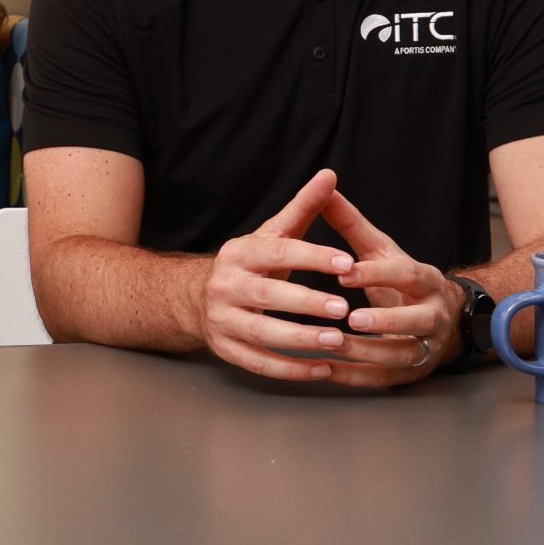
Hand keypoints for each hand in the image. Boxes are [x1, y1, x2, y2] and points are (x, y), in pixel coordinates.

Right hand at [199, 170, 362, 381]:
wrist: (196, 297)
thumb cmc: (250, 264)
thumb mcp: (273, 234)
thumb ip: (303, 207)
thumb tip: (330, 175)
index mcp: (239, 253)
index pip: (278, 253)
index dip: (313, 258)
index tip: (348, 263)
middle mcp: (225, 285)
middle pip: (267, 296)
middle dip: (306, 303)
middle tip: (344, 308)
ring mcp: (222, 320)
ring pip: (262, 334)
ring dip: (300, 340)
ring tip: (336, 340)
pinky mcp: (225, 349)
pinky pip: (258, 364)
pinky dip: (290, 369)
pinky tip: (322, 368)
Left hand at [324, 189, 461, 387]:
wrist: (444, 318)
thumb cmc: (401, 280)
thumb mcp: (382, 250)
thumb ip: (353, 224)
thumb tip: (325, 187)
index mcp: (425, 279)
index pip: (406, 274)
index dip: (377, 273)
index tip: (344, 271)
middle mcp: (433, 314)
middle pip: (416, 319)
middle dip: (386, 319)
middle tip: (351, 318)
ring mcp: (427, 345)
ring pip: (403, 353)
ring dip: (369, 352)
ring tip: (334, 345)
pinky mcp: (413, 371)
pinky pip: (386, 377)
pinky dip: (356, 375)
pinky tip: (326, 369)